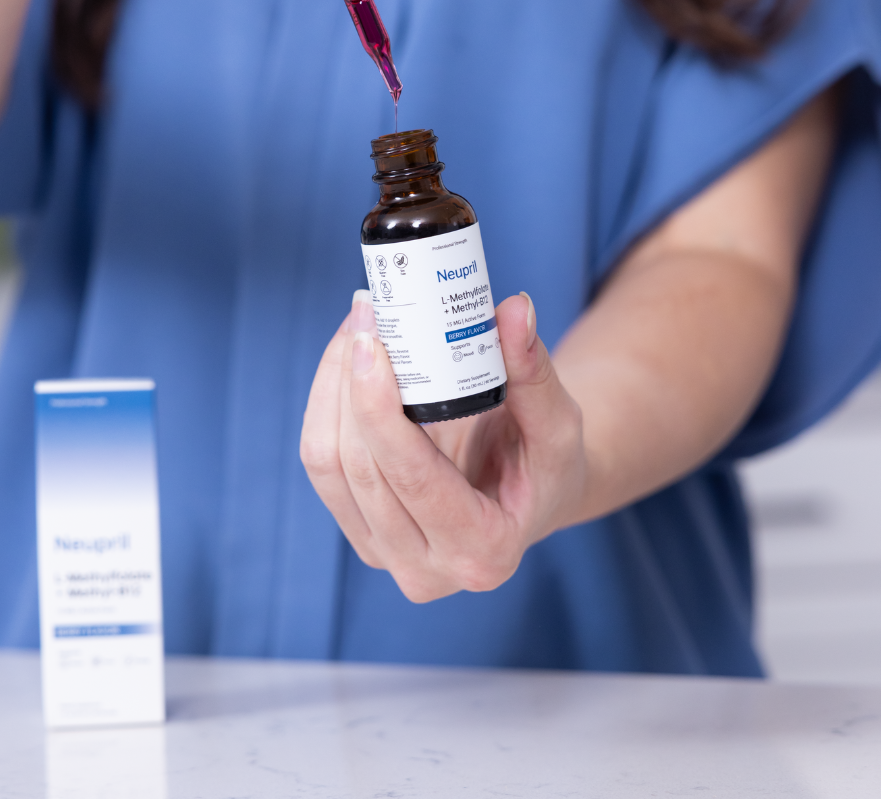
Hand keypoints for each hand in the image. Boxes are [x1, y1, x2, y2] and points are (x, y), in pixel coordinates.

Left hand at [301, 290, 586, 601]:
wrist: (530, 493)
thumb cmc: (548, 461)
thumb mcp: (559, 421)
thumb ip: (535, 371)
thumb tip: (515, 310)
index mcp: (482, 550)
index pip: (411, 478)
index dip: (378, 409)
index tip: (370, 343)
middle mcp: (425, 569)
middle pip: (359, 468)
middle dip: (351, 383)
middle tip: (367, 313)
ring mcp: (384, 553)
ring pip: (327, 463)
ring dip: (332, 386)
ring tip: (357, 326)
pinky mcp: (359, 529)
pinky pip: (321, 463)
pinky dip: (326, 404)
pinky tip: (347, 359)